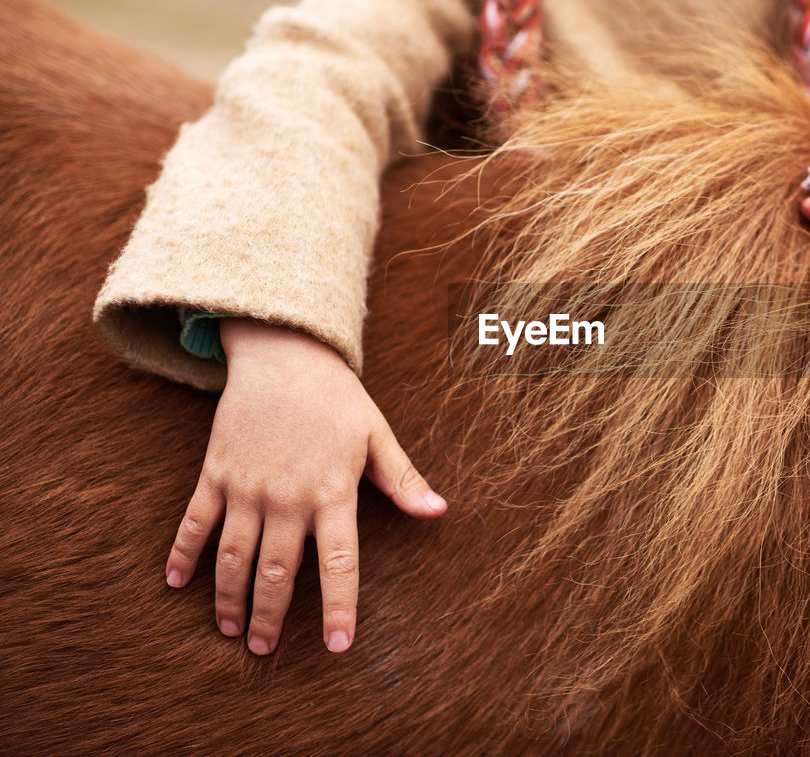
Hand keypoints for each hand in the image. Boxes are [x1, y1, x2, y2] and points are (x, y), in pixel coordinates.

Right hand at [164, 317, 446, 654]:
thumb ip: (404, 479)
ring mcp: (246, 487)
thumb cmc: (337, 398)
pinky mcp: (215, 473)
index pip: (339, 563)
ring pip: (233, 557)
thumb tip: (439, 511)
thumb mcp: (377, 435)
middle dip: (270, 615)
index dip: (339, 606)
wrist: (283, 353)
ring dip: (229, 598)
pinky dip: (182, 553)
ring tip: (230, 630)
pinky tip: (175, 582)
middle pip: (276, 571)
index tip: (337, 644)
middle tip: (265, 650)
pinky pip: (194, 522)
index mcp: (332, 492)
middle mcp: (287, 497)